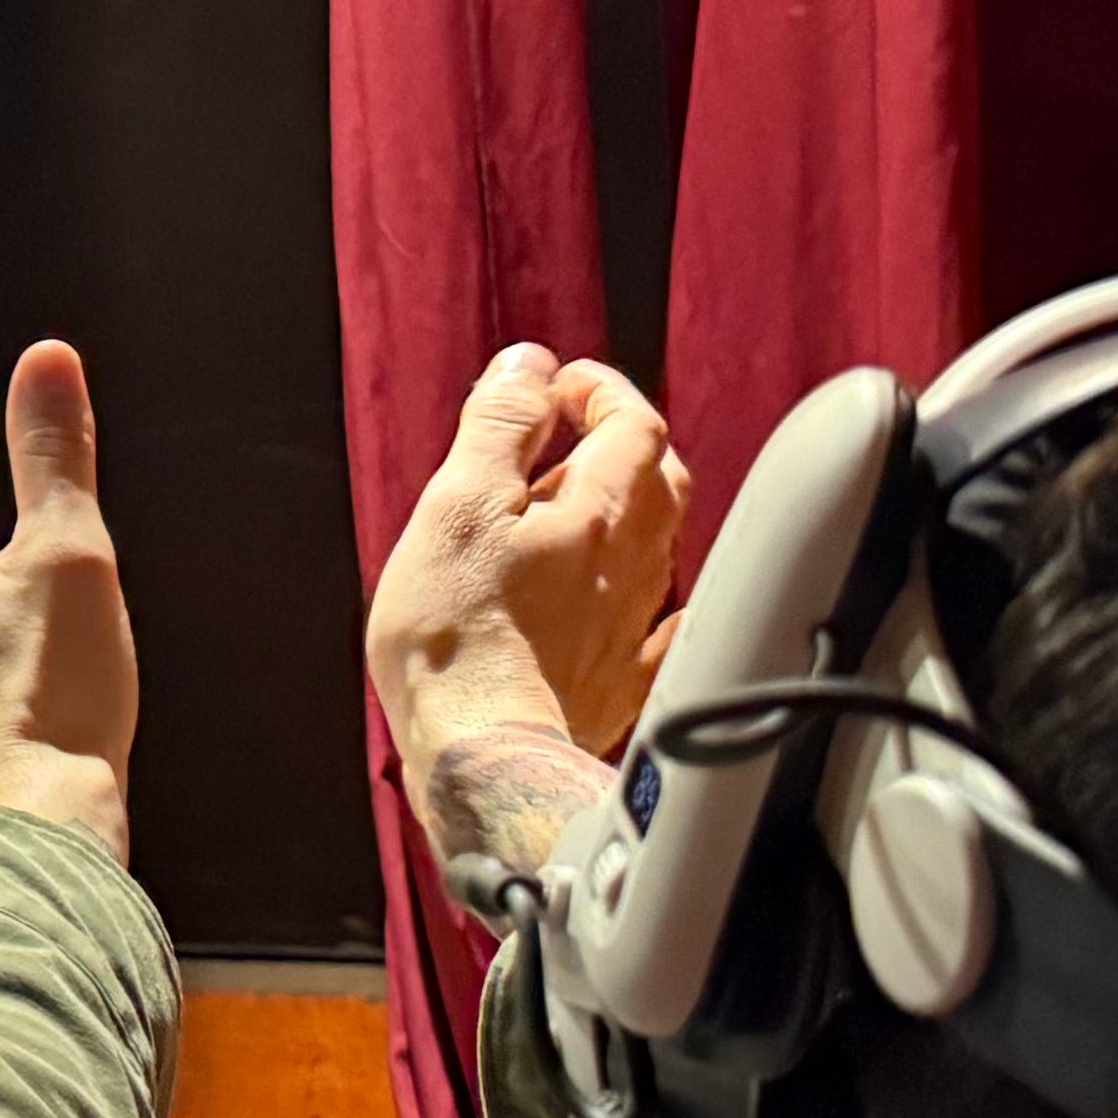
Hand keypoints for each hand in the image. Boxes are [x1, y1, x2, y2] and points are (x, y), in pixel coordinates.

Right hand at [365, 342, 689, 771]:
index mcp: (599, 509)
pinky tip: (641, 609)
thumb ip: (499, 425)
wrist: (481, 751)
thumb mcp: (458, 503)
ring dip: (628, 513)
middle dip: (624, 442)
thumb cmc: (456, 633)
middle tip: (570, 438)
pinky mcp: (617, 683)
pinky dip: (651, 604)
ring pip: (658, 547)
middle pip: (661, 479)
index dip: (600, 390)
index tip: (558, 387)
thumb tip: (529, 366)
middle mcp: (633, 563)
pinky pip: (657, 633)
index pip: (631, 421)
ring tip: (571, 512)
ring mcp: (630, 626)